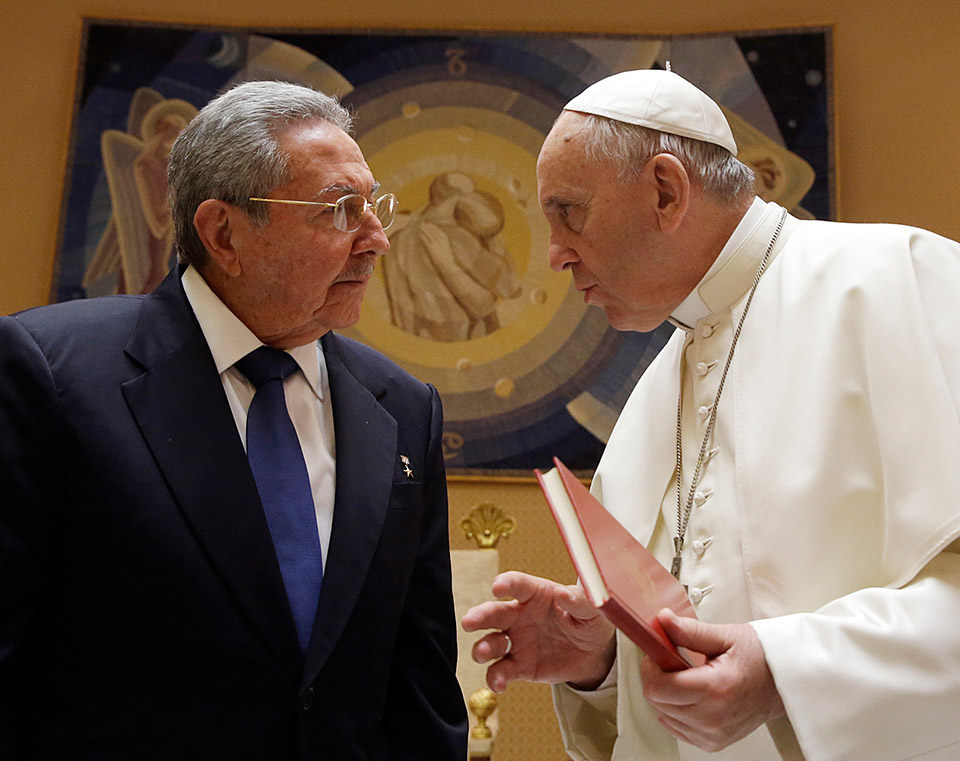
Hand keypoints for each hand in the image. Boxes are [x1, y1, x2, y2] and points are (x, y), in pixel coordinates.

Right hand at [461, 571, 615, 692]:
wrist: (593, 654)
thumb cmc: (590, 621)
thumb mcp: (592, 610)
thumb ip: (579, 601)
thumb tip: (563, 594)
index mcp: (535, 595)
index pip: (517, 584)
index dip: (506, 583)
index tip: (497, 587)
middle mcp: (519, 615)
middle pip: (493, 613)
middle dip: (479, 616)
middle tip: (469, 622)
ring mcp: (516, 641)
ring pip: (491, 643)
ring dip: (483, 648)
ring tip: (482, 654)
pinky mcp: (519, 666)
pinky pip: (501, 671)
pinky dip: (495, 679)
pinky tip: (499, 685)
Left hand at [639, 609, 784, 751]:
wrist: (781, 684)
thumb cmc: (758, 658)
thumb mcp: (725, 636)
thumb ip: (690, 630)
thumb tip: (663, 620)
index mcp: (716, 689)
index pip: (659, 688)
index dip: (650, 668)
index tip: (657, 654)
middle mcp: (714, 717)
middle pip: (658, 702)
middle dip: (658, 678)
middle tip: (674, 661)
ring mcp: (712, 734)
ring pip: (663, 715)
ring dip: (667, 694)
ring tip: (687, 677)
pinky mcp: (711, 742)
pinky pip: (676, 727)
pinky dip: (675, 710)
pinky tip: (690, 695)